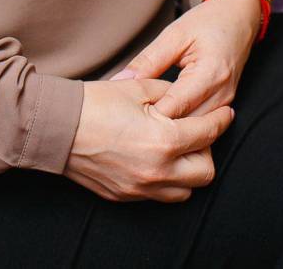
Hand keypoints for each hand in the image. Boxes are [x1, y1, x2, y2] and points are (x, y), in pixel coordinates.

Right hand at [63, 77, 233, 202]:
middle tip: (197, 131)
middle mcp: (157, 171)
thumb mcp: (138, 87)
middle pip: (205, 171)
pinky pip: (159, 195)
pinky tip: (156, 158)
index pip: (207, 134)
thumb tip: (184, 98)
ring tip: (177, 147)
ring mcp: (141, 188)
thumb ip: (169, 92)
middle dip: (207, 149)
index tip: (226, 113)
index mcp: (164, 141)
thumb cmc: (95, 103)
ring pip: (185, 190)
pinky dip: (166, 180)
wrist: (56, 127)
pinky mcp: (125, 196)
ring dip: (188, 170)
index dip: (220, 120)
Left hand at [110, 0, 261, 120]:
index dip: (148, 115)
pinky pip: (200, 122)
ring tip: (142, 122)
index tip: (125, 116)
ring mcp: (225, 103)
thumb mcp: (174, 35)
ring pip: (193, 129)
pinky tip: (161, 118)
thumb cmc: (208, 22)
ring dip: (169, 127)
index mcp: (209, 75)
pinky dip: (181, 122)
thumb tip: (122, 81)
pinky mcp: (224, 105)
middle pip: (185, 125)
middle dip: (157, 126)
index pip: (174, 108)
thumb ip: (149, 60)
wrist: (239, 17)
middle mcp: (221, 94)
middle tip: (129, 123)